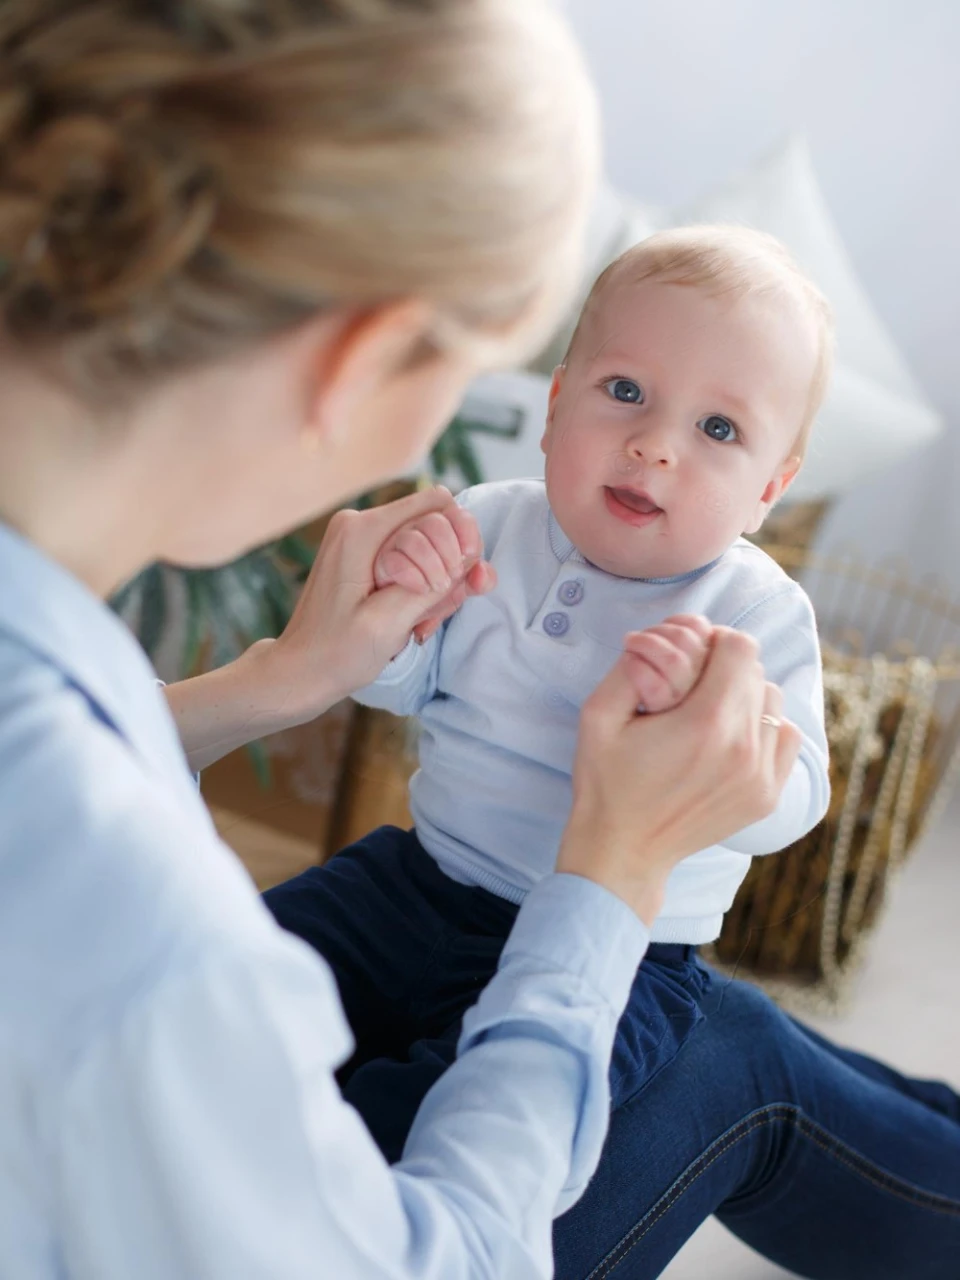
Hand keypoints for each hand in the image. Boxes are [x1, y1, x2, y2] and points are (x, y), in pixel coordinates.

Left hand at [259, 486, 495, 718]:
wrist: (299, 672)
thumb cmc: (337, 653)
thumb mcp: (389, 623)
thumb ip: (432, 587)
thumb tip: (469, 560)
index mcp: (363, 529)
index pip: (437, 504)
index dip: (457, 540)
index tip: (448, 586)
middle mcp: (361, 523)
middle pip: (435, 526)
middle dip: (447, 570)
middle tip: (430, 616)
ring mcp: (361, 539)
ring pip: (428, 547)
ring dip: (436, 587)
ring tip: (419, 625)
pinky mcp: (365, 557)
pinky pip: (411, 561)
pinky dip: (421, 590)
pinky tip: (414, 623)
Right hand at [557, 628, 800, 924]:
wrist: (623, 852)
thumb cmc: (606, 782)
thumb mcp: (597, 714)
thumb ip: (632, 663)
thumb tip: (666, 635)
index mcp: (705, 722)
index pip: (740, 646)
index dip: (713, 641)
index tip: (690, 657)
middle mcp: (744, 748)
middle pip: (757, 671)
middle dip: (725, 667)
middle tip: (691, 686)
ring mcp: (761, 775)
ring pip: (773, 700)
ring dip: (744, 696)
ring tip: (708, 715)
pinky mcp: (766, 795)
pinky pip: (786, 735)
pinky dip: (764, 727)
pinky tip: (729, 739)